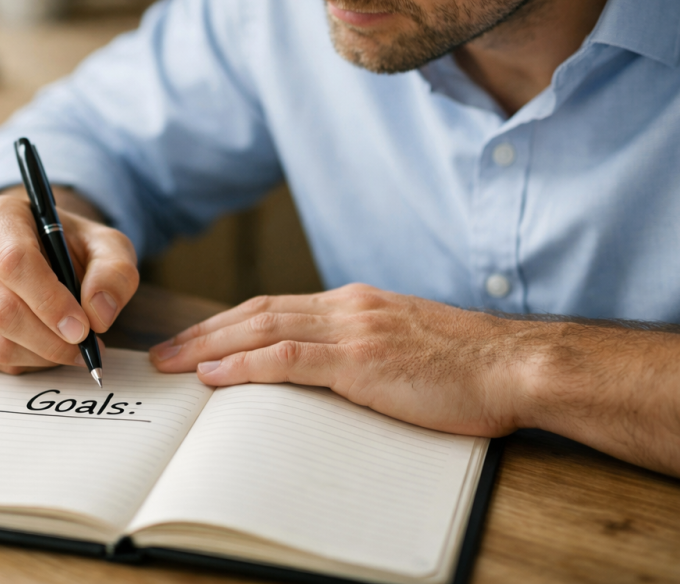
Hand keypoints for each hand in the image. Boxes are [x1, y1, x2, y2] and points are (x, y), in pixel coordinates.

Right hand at [0, 189, 138, 372]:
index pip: (15, 262)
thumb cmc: (71, 247)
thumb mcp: (107, 246)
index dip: (51, 301)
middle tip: (86, 346)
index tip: (83, 328)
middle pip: (2, 308)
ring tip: (72, 347)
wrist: (42, 253)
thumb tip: (99, 314)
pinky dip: (26, 363)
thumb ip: (114, 273)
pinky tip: (46, 346)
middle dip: (51, 339)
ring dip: (43, 355)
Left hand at [149, 284, 525, 436]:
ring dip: (209, 346)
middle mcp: (347, 307)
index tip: (196, 338)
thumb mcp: (404, 347)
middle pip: (256, 313)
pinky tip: (216, 375)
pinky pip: (290, 359)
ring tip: (172, 363)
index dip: (227, 323)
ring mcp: (354, 329)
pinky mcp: (363, 359)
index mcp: (355, 304)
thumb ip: (361, 350)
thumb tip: (323, 372)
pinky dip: (246, 365)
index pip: (274, 308)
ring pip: (263, 329)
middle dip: (204, 331)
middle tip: (164, 351)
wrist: (515, 365)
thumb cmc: (467, 367)